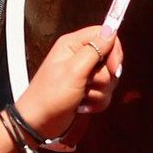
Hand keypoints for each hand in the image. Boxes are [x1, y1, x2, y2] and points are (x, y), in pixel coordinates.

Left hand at [15, 27, 122, 142]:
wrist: (39, 123)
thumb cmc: (50, 95)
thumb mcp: (74, 70)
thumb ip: (94, 49)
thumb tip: (111, 29)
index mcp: (73, 44)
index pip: (105, 35)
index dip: (114, 50)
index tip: (113, 68)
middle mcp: (80, 56)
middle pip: (110, 59)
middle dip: (104, 76)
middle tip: (89, 83)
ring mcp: (84, 74)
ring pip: (109, 79)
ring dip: (99, 92)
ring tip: (82, 96)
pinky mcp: (88, 90)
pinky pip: (105, 93)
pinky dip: (97, 102)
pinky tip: (83, 105)